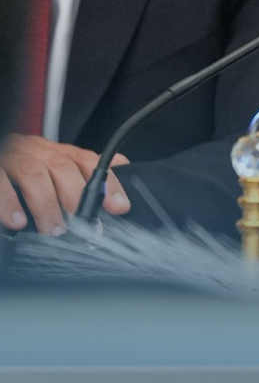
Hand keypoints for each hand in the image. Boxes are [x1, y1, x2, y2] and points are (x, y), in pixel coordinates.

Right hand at [0, 134, 130, 233]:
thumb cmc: (23, 162)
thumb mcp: (54, 162)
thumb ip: (83, 168)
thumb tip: (122, 165)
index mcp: (56, 152)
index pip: (89, 162)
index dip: (107, 183)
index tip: (120, 207)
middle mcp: (37, 151)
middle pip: (62, 168)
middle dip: (76, 198)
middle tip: (84, 227)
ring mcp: (13, 158)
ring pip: (34, 175)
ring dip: (47, 206)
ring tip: (54, 231)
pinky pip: (0, 183)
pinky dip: (9, 203)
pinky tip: (17, 222)